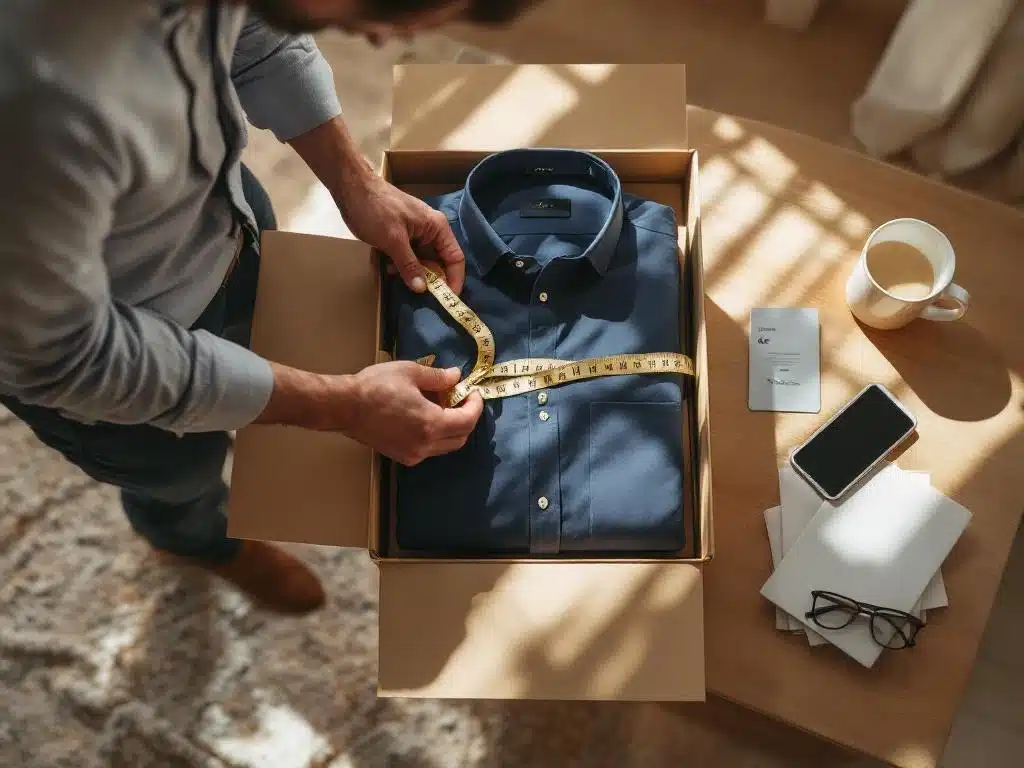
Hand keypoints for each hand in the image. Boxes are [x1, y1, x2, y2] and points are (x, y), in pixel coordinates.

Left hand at [288, 116, 464, 293]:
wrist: (351, 187)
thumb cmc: (375, 209)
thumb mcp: (393, 240)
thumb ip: (409, 265)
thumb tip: (422, 289)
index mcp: (436, 227)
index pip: (455, 258)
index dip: (454, 279)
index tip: (448, 300)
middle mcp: (430, 230)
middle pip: (439, 262)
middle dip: (428, 277)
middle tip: (415, 290)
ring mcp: (415, 233)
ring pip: (422, 261)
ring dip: (411, 272)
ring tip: (394, 274)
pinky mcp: (401, 236)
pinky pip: (408, 256)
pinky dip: (401, 265)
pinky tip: (387, 266)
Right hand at [342, 361, 482, 464]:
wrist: (345, 407)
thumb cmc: (376, 386)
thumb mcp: (410, 372)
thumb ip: (438, 377)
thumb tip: (456, 376)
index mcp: (431, 424)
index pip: (468, 421)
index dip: (475, 406)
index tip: (473, 392)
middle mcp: (425, 445)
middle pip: (460, 438)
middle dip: (467, 418)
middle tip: (461, 399)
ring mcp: (413, 454)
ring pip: (446, 446)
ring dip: (451, 428)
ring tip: (443, 406)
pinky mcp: (402, 457)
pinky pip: (429, 450)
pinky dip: (435, 436)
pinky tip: (426, 417)